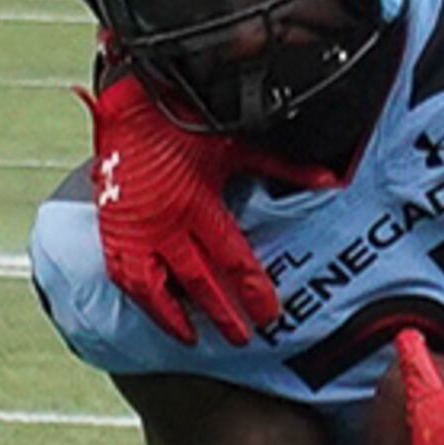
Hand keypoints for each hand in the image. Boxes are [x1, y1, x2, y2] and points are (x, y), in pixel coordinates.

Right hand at [77, 67, 276, 345]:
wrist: (131, 106)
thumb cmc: (184, 124)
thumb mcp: (237, 147)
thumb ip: (284, 169)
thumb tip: (328, 180)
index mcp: (199, 202)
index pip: (233, 260)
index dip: (253, 291)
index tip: (268, 314)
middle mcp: (166, 222)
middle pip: (200, 281)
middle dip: (223, 314)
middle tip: (242, 338)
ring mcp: (136, 230)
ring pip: (157, 288)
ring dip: (176, 317)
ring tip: (194, 338)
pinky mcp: (114, 231)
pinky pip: (125, 275)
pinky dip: (142, 299)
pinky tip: (157, 312)